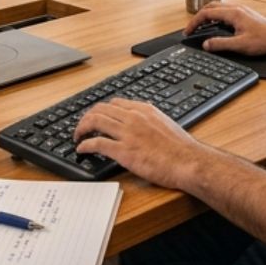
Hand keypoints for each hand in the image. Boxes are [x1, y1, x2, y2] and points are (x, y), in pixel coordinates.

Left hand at [74, 98, 206, 187]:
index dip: (102, 109)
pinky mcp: (124, 151)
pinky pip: (97, 143)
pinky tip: (81, 149)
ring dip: (82, 128)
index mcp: (144, 110)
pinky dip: (85, 145)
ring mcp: (127, 133)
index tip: (97, 116)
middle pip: (101, 109)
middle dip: (88, 117)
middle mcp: (133, 117)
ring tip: (78, 136)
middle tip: (83, 126)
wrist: (187, 161)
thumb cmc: (181, 148)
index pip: (115, 103)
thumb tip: (145, 124)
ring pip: (95, 121)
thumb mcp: (166, 125)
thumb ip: (151, 121)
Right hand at [187, 1, 265, 55]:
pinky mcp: (245, 15)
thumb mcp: (240, 45)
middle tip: (192, 28)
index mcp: (233, 14)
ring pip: (218, 8)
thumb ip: (220, 44)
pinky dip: (216, 17)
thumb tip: (206, 44)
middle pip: (210, 7)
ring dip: (207, 16)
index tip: (188, 31)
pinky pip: (225, 11)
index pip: (206, 13)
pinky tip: (217, 27)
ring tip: (201, 27)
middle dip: (198, 17)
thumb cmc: (265, 41)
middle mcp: (236, 9)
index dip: (194, 22)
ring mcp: (241, 10)